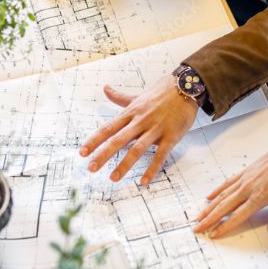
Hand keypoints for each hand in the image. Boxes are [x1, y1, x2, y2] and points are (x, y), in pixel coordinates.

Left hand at [80, 75, 197, 183]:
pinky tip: (144, 181)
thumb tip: (105, 88)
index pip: (108, 128)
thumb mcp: (138, 96)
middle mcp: (140, 121)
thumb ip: (120, 96)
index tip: (82, 153)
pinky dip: (152, 168)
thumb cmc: (161, 93)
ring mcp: (156, 129)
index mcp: (131, 113)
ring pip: (137, 149)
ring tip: (113, 178)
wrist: (185, 87)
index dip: (94, 140)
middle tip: (91, 168)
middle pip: (118, 139)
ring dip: (125, 164)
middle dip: (104, 154)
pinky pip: (161, 155)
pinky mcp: (171, 136)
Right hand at [194, 139, 267, 239]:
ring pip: (222, 196)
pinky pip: (226, 183)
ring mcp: (244, 179)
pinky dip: (217, 191)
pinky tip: (209, 197)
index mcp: (258, 197)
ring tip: (199, 216)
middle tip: (197, 228)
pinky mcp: (243, 172)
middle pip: (224, 207)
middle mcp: (247, 188)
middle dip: (209, 219)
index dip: (224, 227)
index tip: (214, 234)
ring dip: (209, 207)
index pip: (237, 216)